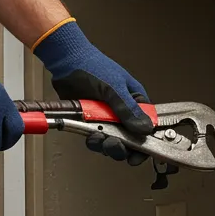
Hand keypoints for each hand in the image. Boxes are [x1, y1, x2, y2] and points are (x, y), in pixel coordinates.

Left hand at [33, 19, 151, 164]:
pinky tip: (90, 135)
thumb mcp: (114, 89)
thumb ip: (128, 110)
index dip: (146, 142)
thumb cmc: (93, 66)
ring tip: (100, 139)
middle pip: (131, 139)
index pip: (148, 126)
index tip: (139, 153)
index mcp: (136, 101)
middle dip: (124, 146)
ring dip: (107, 145)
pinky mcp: (91, 121)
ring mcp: (107, 118)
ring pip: (113, 141)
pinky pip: (97, 138)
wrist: (66, 62)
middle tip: (116, 146)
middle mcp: (124, 111)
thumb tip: (145, 128)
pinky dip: (94, 140)